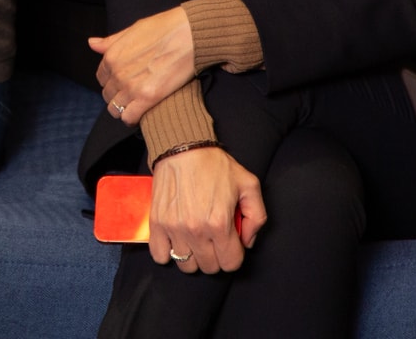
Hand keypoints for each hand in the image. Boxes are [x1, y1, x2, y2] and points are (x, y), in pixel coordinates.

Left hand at [90, 7, 194, 123]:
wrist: (189, 35)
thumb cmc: (165, 28)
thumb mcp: (133, 29)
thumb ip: (111, 41)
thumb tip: (92, 44)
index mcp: (112, 56)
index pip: (101, 78)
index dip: (112, 81)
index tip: (123, 83)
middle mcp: (117, 73)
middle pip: (108, 95)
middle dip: (118, 95)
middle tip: (133, 94)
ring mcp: (131, 86)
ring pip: (115, 109)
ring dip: (124, 109)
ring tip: (137, 105)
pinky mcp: (147, 98)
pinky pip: (129, 117)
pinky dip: (133, 118)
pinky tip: (142, 112)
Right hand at [147, 145, 266, 274]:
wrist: (183, 147)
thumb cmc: (214, 165)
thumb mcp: (249, 184)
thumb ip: (257, 216)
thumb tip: (247, 241)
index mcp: (220, 223)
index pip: (231, 263)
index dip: (234, 255)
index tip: (231, 243)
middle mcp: (196, 230)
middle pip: (209, 267)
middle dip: (216, 256)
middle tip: (214, 239)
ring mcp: (174, 228)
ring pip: (186, 264)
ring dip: (193, 256)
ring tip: (196, 240)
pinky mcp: (157, 223)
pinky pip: (160, 256)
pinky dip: (168, 253)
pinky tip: (176, 241)